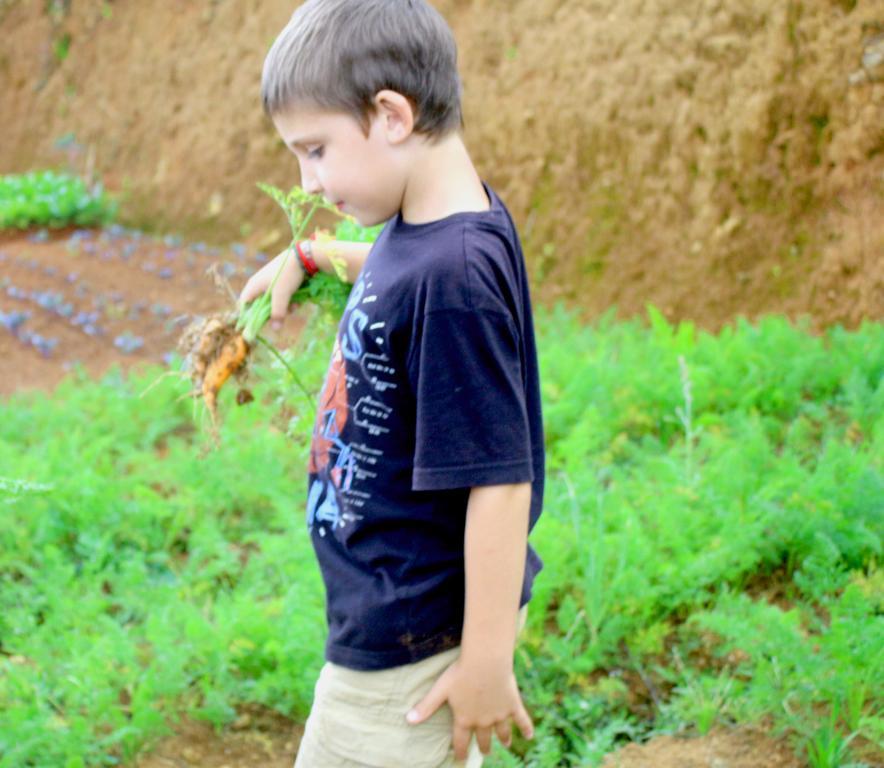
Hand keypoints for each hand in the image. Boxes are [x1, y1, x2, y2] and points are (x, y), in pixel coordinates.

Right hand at [237, 247, 304, 328]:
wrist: (303, 257)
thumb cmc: (287, 275)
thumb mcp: (282, 296)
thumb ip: (277, 313)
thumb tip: (275, 329)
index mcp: (254, 286)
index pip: (244, 305)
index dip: (248, 316)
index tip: (257, 326)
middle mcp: (260, 285)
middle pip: (261, 307)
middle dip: (273, 313)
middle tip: (282, 315)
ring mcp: (271, 284)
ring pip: (274, 303)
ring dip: (284, 308)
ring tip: (294, 305)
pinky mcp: (281, 283)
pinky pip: (282, 297)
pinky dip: (289, 301)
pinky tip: (298, 301)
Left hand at [406, 657, 533, 759]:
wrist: (485, 662)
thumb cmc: (460, 673)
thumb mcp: (440, 689)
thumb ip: (426, 706)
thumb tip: (408, 720)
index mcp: (464, 719)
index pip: (461, 742)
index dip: (461, 752)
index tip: (461, 759)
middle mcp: (483, 721)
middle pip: (483, 739)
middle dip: (483, 747)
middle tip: (485, 751)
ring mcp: (499, 715)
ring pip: (502, 732)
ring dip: (503, 739)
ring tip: (505, 744)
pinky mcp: (512, 705)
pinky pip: (522, 720)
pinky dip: (526, 728)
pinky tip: (530, 736)